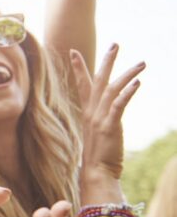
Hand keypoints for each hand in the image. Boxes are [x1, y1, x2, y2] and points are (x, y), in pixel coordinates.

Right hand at [69, 44, 144, 180]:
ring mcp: (99, 118)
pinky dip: (127, 92)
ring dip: (127, 74)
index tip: (73, 52)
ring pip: (112, 89)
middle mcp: (91, 112)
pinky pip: (118, 105)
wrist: (96, 172)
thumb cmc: (99, 156)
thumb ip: (100, 121)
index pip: (82, 85)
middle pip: (98, 81)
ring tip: (141, 63)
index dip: (78, 68)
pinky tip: (137, 83)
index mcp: (87, 112)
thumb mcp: (98, 134)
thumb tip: (106, 116)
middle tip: (115, 44)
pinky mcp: (109, 126)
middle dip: (106, 61)